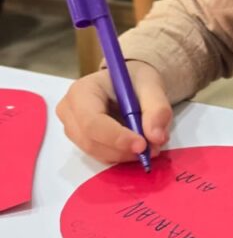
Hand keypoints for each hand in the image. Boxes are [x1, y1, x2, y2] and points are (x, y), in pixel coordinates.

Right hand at [56, 61, 171, 164]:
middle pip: (91, 142)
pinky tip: (135, 145)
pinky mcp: (81, 141)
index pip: (92, 122)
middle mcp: (70, 111)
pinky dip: (121, 155)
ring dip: (124, 154)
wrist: (130, 84)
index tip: (142, 145)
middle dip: (123, 149)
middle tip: (152, 149)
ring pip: (96, 152)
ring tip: (148, 145)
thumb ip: (157, 109)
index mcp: (82, 91)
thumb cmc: (135, 81)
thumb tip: (156, 137)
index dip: (116, 137)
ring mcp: (72, 128)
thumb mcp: (152, 86)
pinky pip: (100, 156)